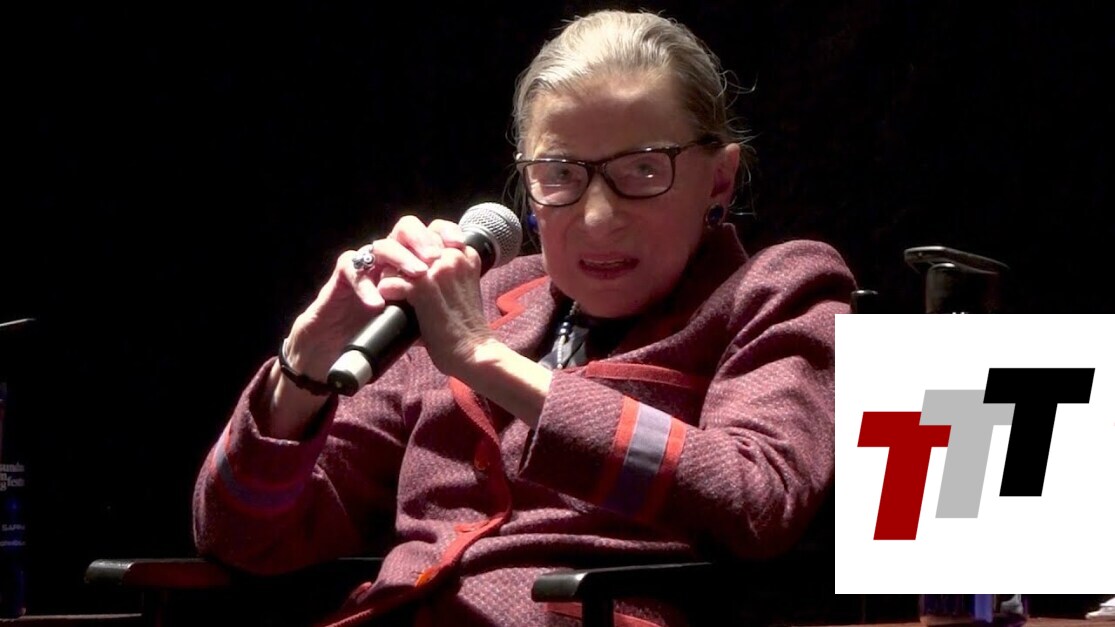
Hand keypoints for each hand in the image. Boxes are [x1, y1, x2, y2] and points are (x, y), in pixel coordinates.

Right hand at [284, 214, 488, 382]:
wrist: (343, 352)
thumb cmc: (384, 331)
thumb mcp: (419, 316)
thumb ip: (436, 298)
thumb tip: (468, 290)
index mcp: (410, 260)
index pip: (428, 234)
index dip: (444, 232)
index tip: (460, 243)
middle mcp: (389, 258)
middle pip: (405, 229)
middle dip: (421, 240)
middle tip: (435, 258)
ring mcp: (366, 266)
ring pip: (381, 246)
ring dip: (400, 258)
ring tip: (417, 276)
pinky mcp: (342, 279)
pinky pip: (353, 271)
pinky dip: (366, 286)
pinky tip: (379, 301)